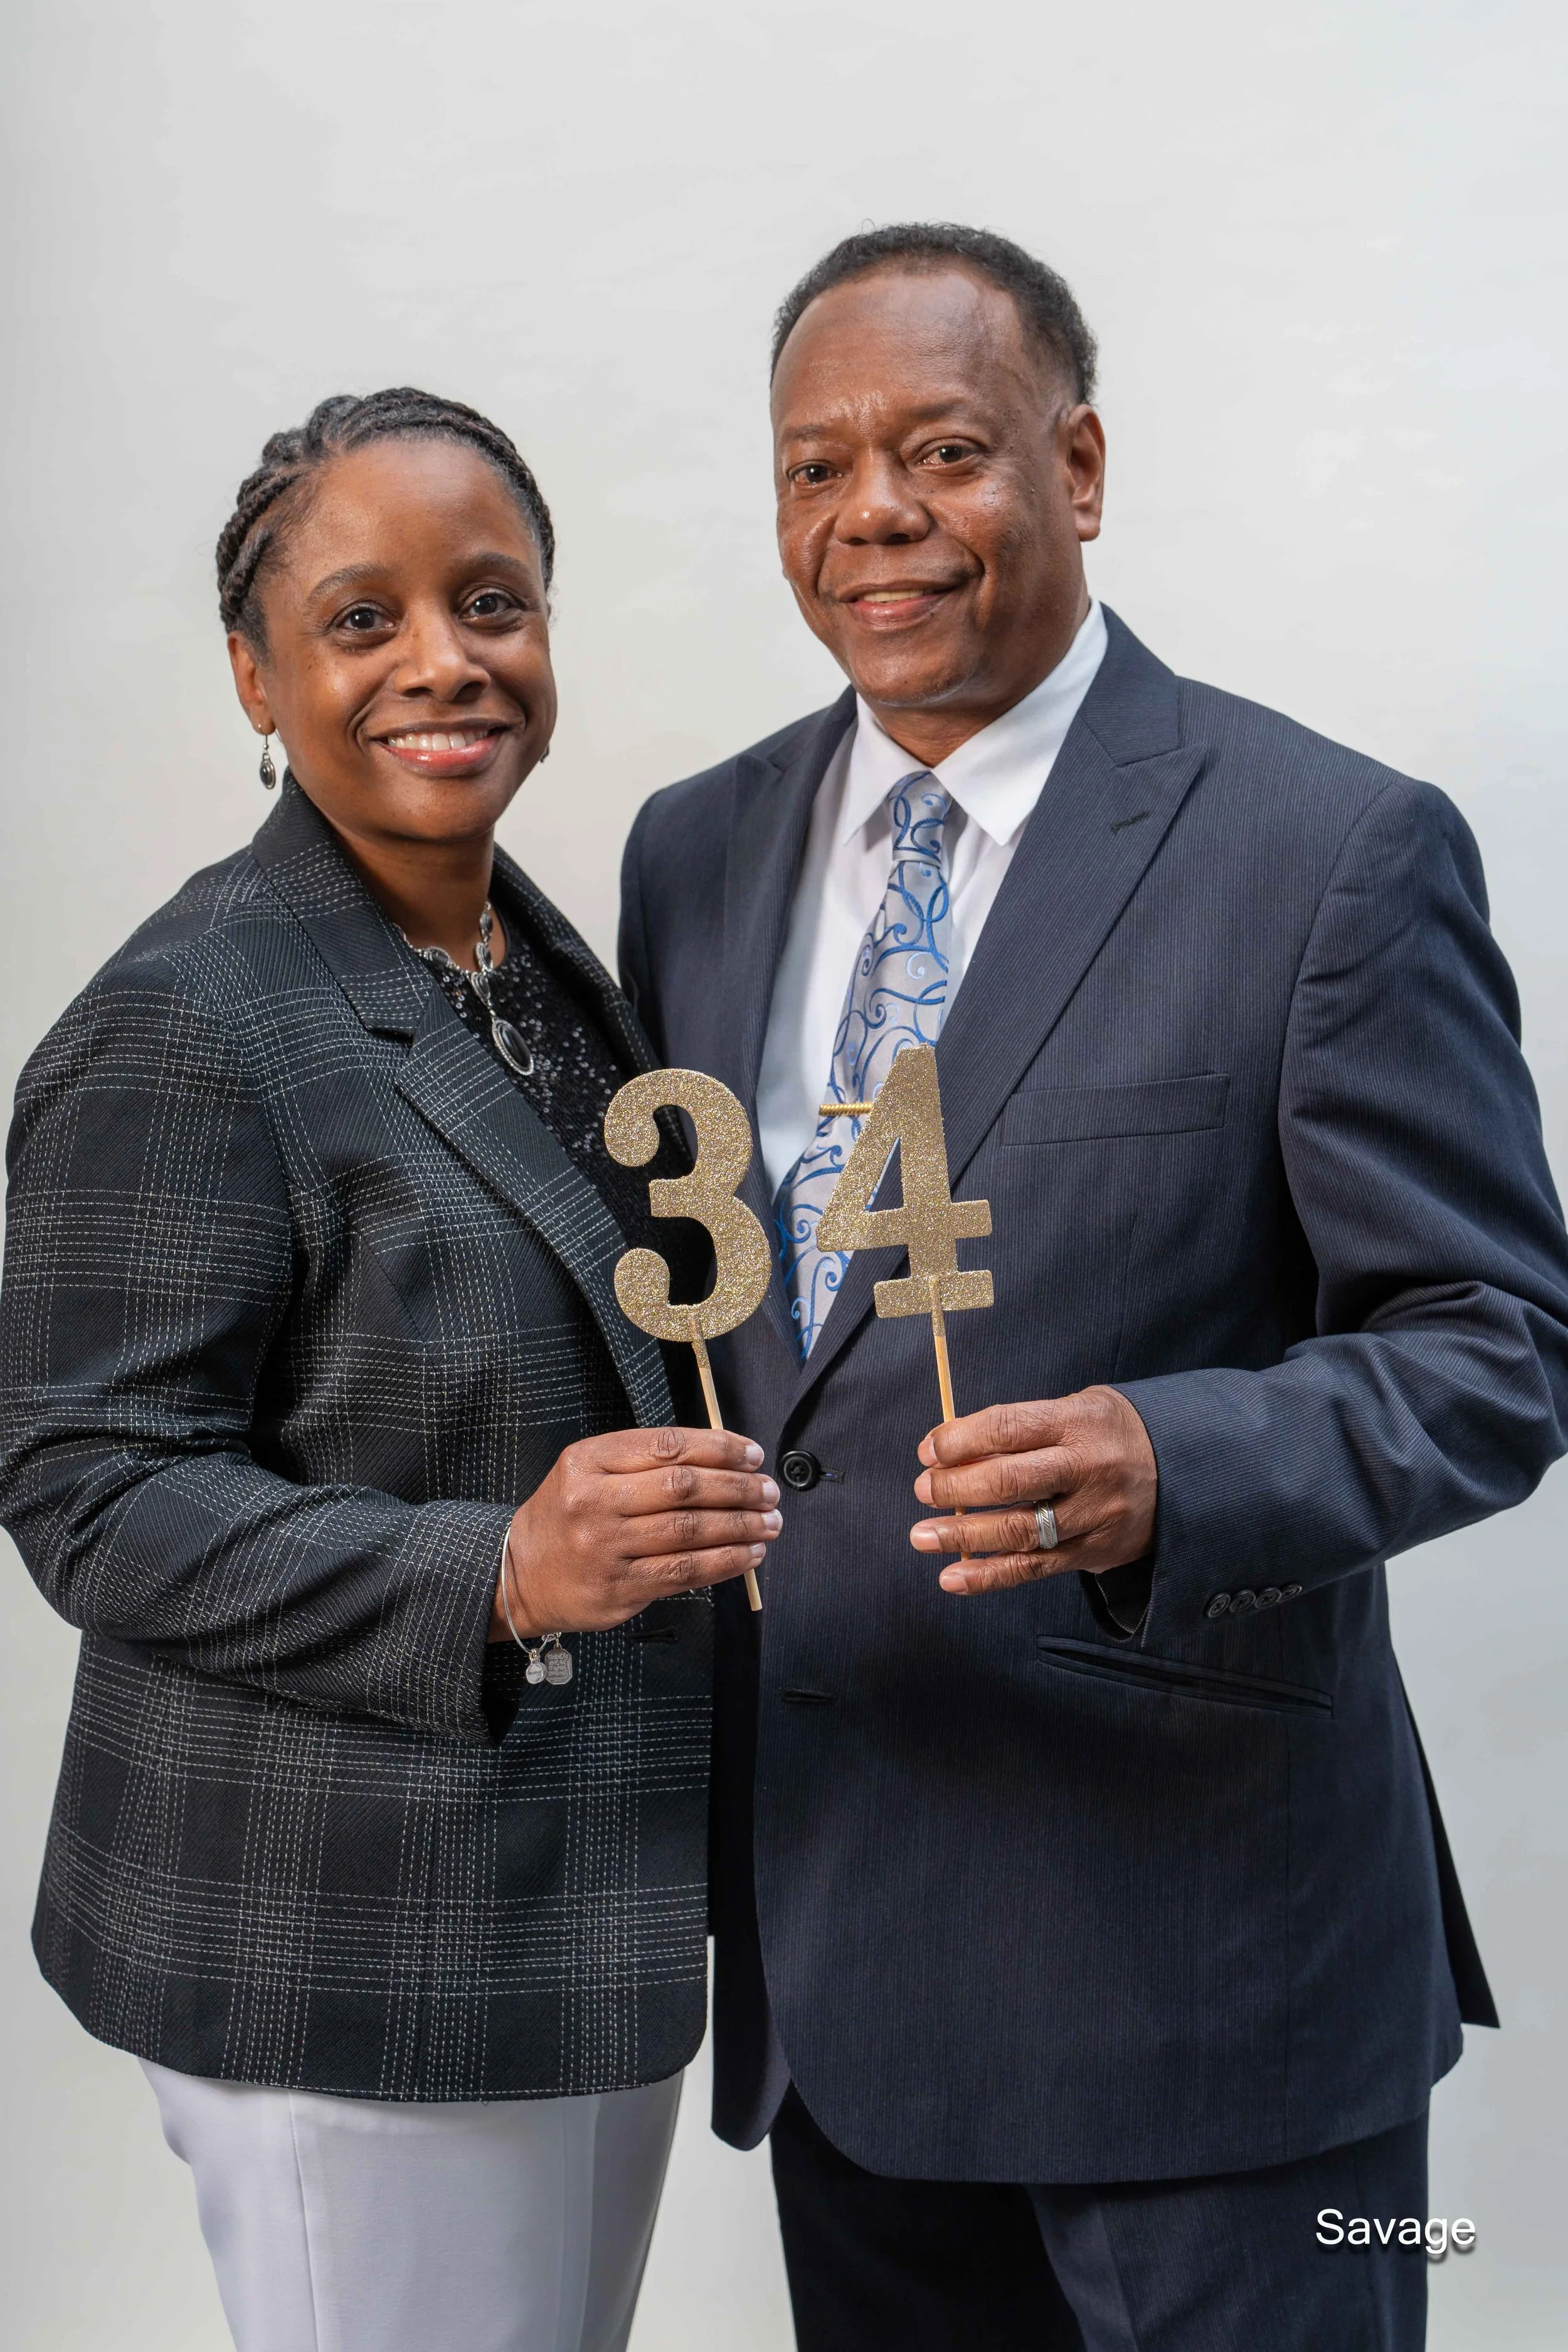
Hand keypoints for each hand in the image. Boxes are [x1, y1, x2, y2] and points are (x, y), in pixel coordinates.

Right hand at [492, 1426, 781, 1639]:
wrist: (519, 1574)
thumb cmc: (568, 1515)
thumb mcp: (589, 1470)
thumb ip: (645, 1459)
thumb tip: (722, 1457)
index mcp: (589, 1461)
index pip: (667, 1446)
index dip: (719, 1449)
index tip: (752, 1455)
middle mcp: (594, 1501)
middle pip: (682, 1488)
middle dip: (737, 1488)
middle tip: (769, 1491)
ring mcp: (605, 1548)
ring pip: (688, 1532)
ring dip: (740, 1526)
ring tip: (769, 1522)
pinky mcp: (618, 1589)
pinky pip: (683, 1573)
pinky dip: (724, 1563)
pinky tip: (748, 1554)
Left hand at [909, 1386, 1156, 1595]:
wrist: (1181, 1470)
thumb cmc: (1107, 1433)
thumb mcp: (1074, 1410)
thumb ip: (1019, 1429)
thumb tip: (948, 1451)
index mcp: (1078, 1422)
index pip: (1009, 1428)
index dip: (960, 1440)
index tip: (928, 1450)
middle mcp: (1088, 1469)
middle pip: (1010, 1482)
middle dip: (955, 1488)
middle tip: (924, 1490)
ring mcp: (1093, 1515)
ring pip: (1018, 1531)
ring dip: (962, 1536)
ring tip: (922, 1536)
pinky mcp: (1094, 1552)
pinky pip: (1034, 1568)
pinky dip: (989, 1576)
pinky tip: (952, 1578)